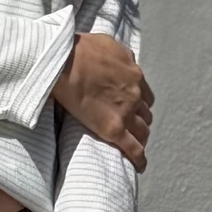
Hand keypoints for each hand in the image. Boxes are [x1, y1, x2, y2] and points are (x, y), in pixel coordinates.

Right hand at [51, 32, 153, 170]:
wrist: (65, 63)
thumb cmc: (80, 50)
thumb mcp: (108, 44)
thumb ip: (121, 55)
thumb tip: (125, 60)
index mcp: (134, 74)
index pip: (145, 95)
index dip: (140, 104)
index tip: (135, 110)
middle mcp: (134, 94)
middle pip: (146, 114)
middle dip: (141, 121)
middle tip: (132, 129)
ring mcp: (125, 112)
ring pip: (142, 131)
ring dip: (140, 138)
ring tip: (134, 146)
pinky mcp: (113, 129)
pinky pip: (132, 148)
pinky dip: (138, 159)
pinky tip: (140, 166)